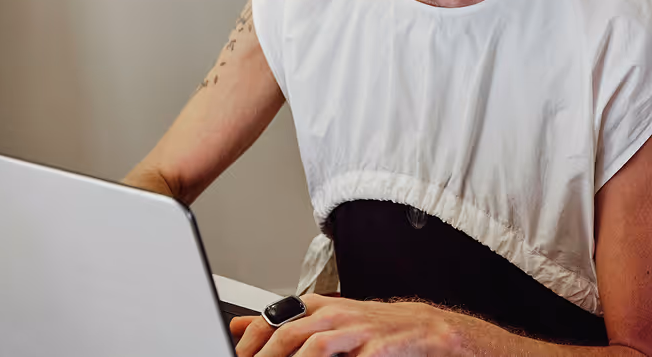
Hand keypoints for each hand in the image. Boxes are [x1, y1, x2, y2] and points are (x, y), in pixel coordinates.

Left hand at [231, 295, 471, 356]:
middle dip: (265, 355)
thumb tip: (237, 326)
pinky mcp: (375, 349)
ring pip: (313, 346)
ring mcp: (354, 331)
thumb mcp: (322, 319)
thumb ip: (280, 323)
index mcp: (316, 307)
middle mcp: (332, 315)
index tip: (237, 355)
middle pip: (288, 333)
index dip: (250, 340)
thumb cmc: (369, 326)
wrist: (423, 329)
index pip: (272, 319)